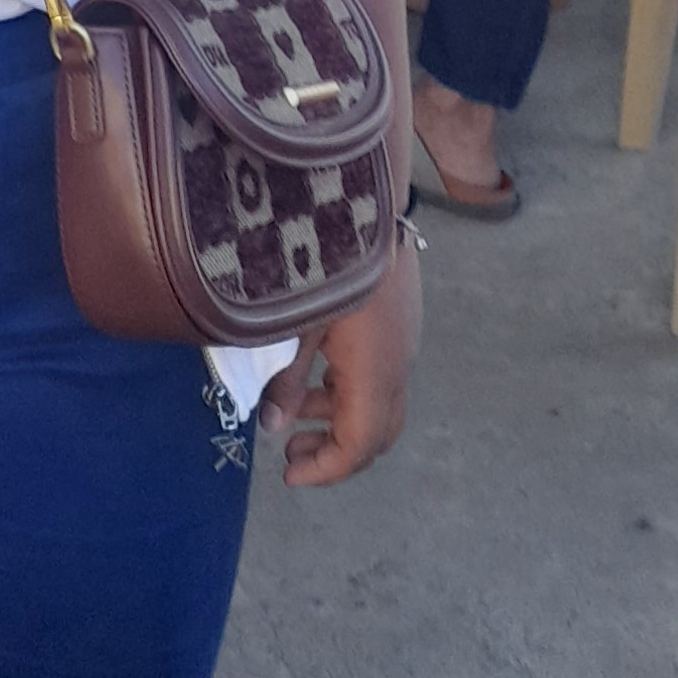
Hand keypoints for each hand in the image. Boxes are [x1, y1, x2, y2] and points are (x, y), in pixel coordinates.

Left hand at [263, 236, 418, 488]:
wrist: (365, 201)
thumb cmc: (324, 259)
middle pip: (377, 432)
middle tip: (290, 456)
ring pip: (379, 405)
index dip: (326, 470)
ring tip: (292, 417)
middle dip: (335, 452)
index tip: (288, 477)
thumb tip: (273, 429)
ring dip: (339, 419)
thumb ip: (287, 379)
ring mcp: (404, 344)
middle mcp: (398, 367)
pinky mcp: (400, 324)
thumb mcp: (297, 322)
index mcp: (373, 373)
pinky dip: (348, 391)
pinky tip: (314, 374)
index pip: (359, 444)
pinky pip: (379, 376)